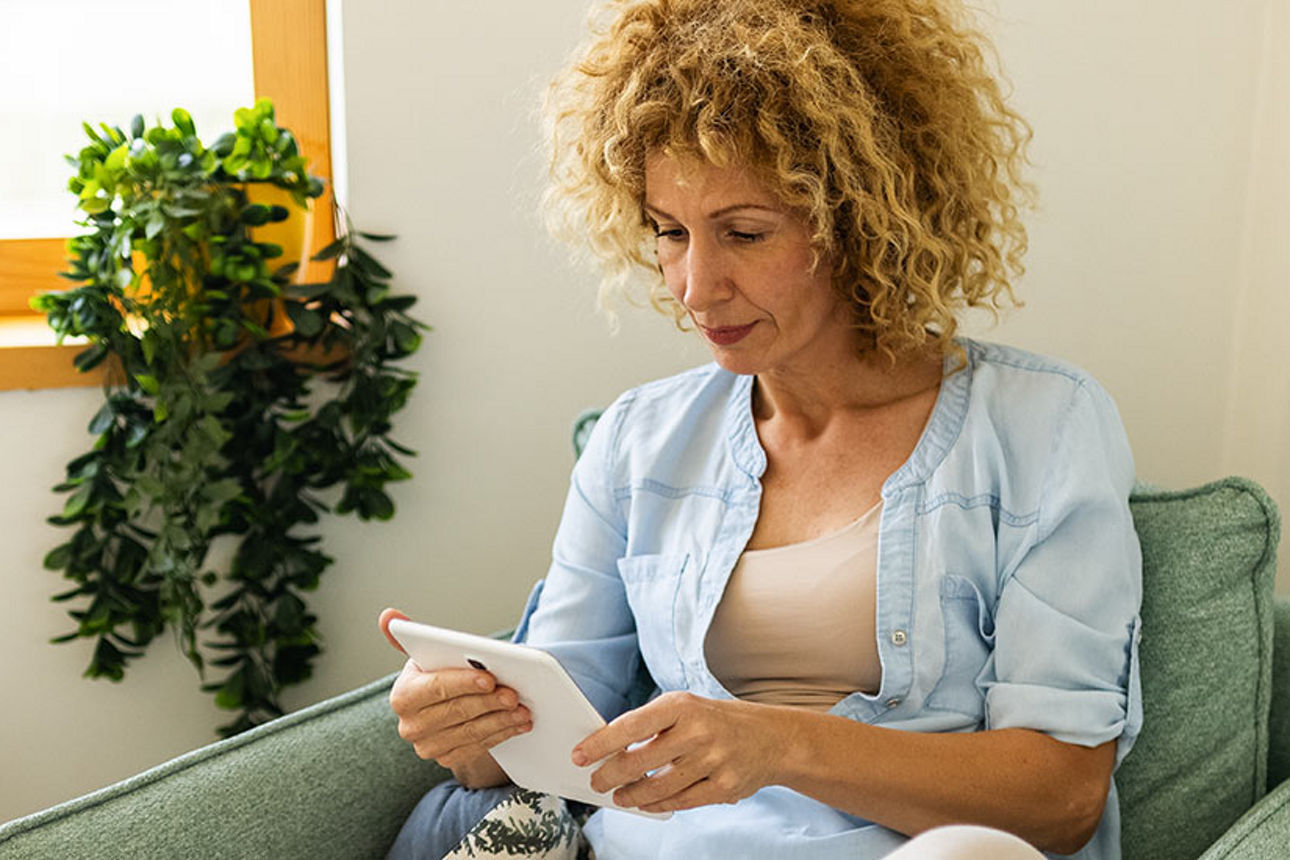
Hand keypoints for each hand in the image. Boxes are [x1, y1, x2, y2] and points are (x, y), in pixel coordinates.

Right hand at [380, 608, 530, 786]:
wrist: (442, 708)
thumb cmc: (437, 675)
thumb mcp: (426, 655)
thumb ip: (409, 636)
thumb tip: (389, 616)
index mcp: (403, 695)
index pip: (436, 688)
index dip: (463, 683)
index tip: (489, 678)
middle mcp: (410, 726)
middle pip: (457, 712)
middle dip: (488, 702)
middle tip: (514, 693)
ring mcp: (428, 746)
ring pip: (471, 732)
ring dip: (501, 720)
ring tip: (523, 709)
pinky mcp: (448, 759)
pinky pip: (479, 747)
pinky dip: (502, 734)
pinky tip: (518, 723)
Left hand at [571, 691, 793, 813]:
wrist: (772, 738)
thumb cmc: (715, 721)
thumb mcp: (685, 708)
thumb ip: (650, 725)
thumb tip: (608, 749)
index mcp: (683, 705)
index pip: (631, 725)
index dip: (601, 743)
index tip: (579, 755)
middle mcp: (698, 731)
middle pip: (639, 761)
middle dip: (610, 775)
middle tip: (595, 781)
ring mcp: (714, 761)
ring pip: (658, 787)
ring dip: (631, 796)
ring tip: (618, 796)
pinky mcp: (725, 787)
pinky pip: (681, 802)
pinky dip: (658, 805)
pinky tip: (645, 804)